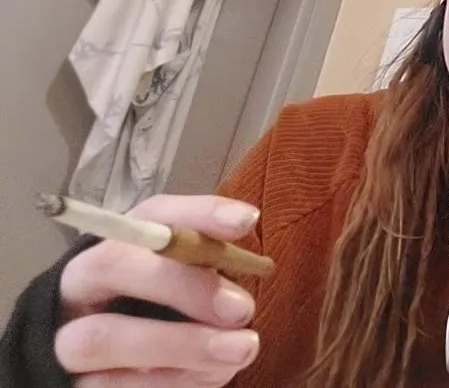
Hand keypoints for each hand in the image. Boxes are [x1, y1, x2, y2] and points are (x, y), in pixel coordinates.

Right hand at [55, 195, 262, 386]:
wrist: (105, 368)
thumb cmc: (160, 310)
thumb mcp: (185, 277)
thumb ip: (209, 253)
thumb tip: (243, 224)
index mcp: (117, 244)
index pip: (151, 214)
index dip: (198, 214)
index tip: (246, 221)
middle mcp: (82, 283)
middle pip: (114, 265)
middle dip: (182, 284)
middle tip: (242, 308)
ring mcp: (67, 336)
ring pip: (104, 336)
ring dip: (182, 344)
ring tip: (243, 348)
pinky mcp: (75, 384)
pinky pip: (116, 384)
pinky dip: (174, 379)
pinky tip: (214, 374)